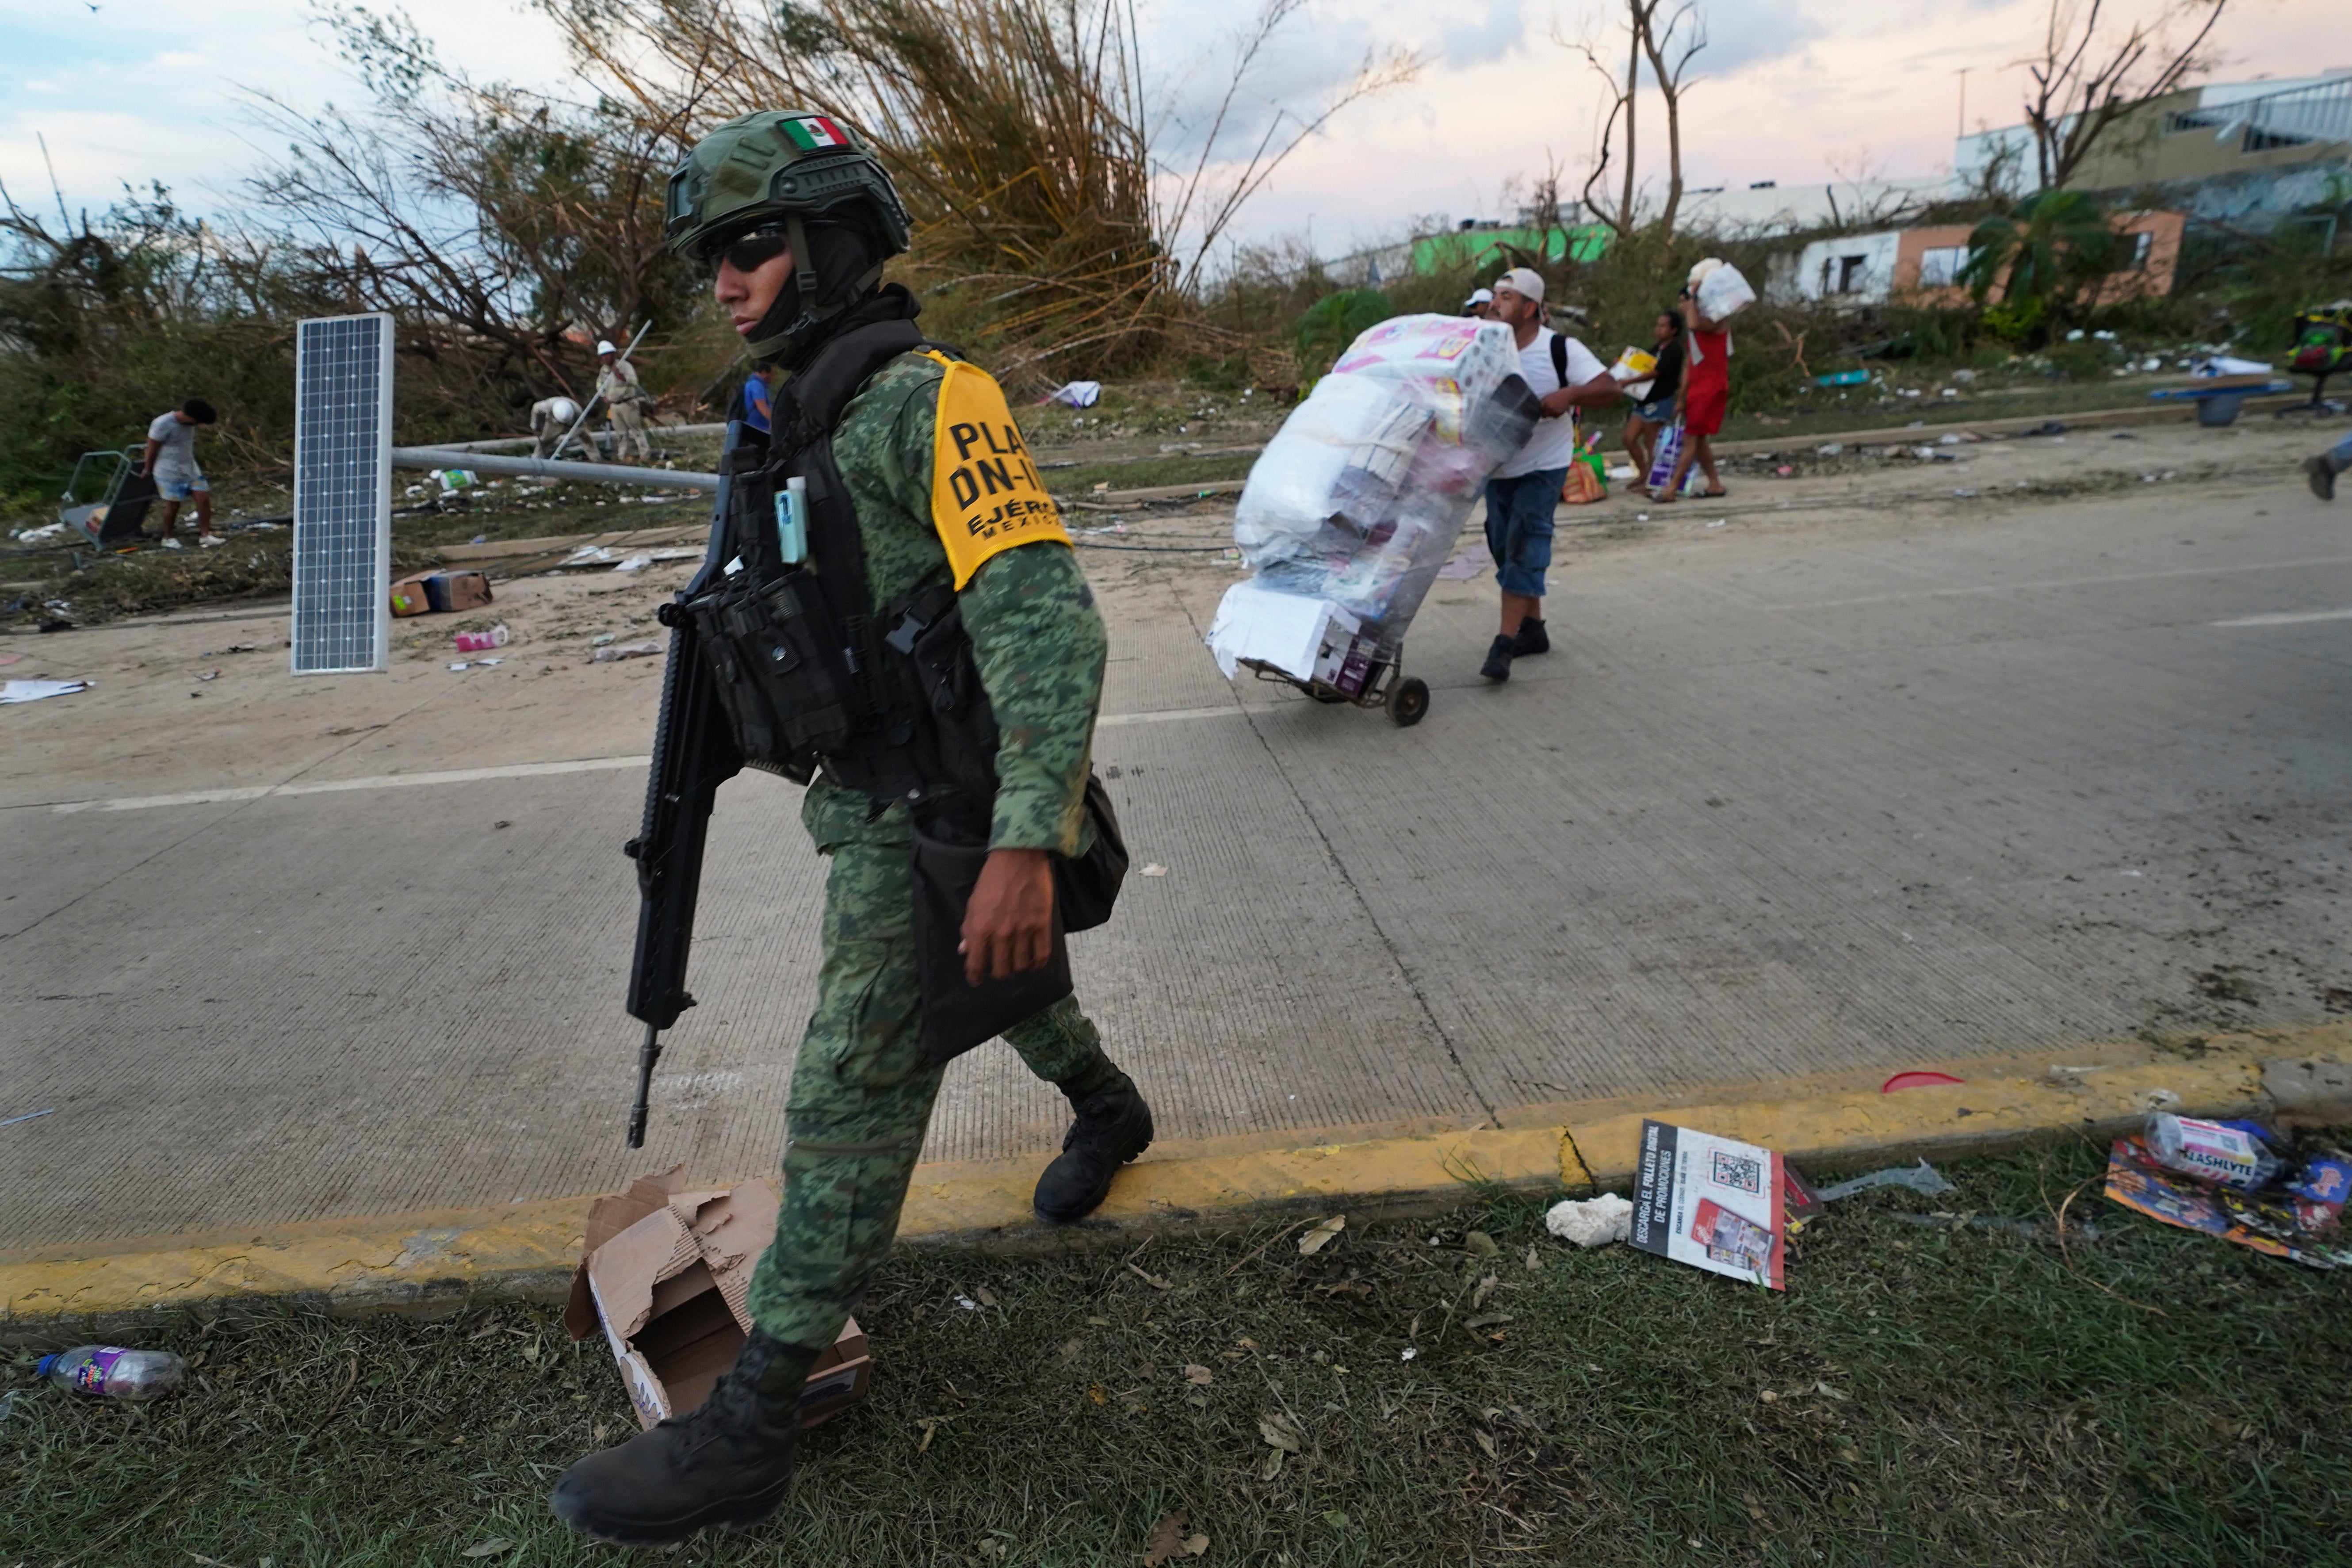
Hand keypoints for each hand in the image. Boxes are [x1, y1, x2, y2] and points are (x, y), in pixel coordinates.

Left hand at [959, 847, 1054, 984]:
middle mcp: (1001, 934)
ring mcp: (1023, 931)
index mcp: (980, 929)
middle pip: (1001, 970)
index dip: (975, 976)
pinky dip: (1037, 964)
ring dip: (1017, 968)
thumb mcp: (973, 903)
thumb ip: (969, 929)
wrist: (1019, 858)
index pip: (976, 965)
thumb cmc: (992, 879)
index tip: (976, 979)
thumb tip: (965, 951)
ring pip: (1021, 966)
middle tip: (998, 968)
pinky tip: (1033, 962)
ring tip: (1016, 963)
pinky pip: (1041, 955)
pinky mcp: (1042, 925)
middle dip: (998, 973)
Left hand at [1538, 386, 1577, 417]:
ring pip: (1549, 416)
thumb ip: (1542, 402)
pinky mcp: (1557, 414)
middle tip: (1548, 410)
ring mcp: (1552, 411)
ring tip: (1555, 408)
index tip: (1540, 410)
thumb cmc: (1557, 395)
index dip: (1539, 410)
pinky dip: (1556, 414)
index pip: (1538, 410)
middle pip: (1543, 415)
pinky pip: (1554, 417)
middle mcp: (1547, 407)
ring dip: (1550, 414)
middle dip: (1544, 413)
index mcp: (1544, 402)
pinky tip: (1558, 409)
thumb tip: (1537, 408)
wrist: (1568, 396)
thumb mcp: (1548, 397)